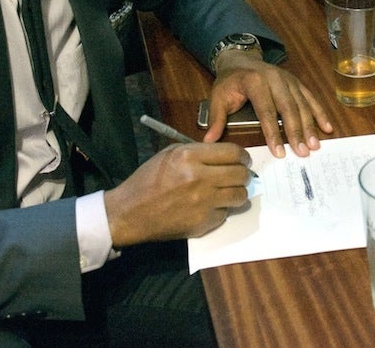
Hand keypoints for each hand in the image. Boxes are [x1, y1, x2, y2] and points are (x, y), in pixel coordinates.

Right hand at [104, 141, 252, 245]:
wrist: (130, 212)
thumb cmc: (148, 180)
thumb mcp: (170, 155)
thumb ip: (198, 152)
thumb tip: (224, 156)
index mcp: (190, 157)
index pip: (233, 153)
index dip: (243, 156)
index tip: (243, 160)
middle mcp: (200, 179)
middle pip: (241, 174)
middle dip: (244, 174)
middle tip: (238, 176)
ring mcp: (203, 203)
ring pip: (240, 196)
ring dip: (237, 193)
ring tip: (227, 192)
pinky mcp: (203, 223)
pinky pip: (225, 213)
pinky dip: (221, 210)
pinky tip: (208, 207)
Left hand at [203, 50, 333, 157]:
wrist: (240, 59)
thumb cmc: (229, 81)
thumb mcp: (218, 97)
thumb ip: (216, 119)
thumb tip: (209, 141)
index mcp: (255, 82)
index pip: (266, 111)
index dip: (274, 132)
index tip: (279, 152)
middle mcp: (275, 79)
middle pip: (289, 108)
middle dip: (297, 132)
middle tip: (303, 152)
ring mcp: (288, 80)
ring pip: (302, 104)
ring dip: (310, 126)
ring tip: (315, 145)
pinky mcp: (296, 82)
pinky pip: (310, 98)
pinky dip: (320, 113)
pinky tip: (327, 128)